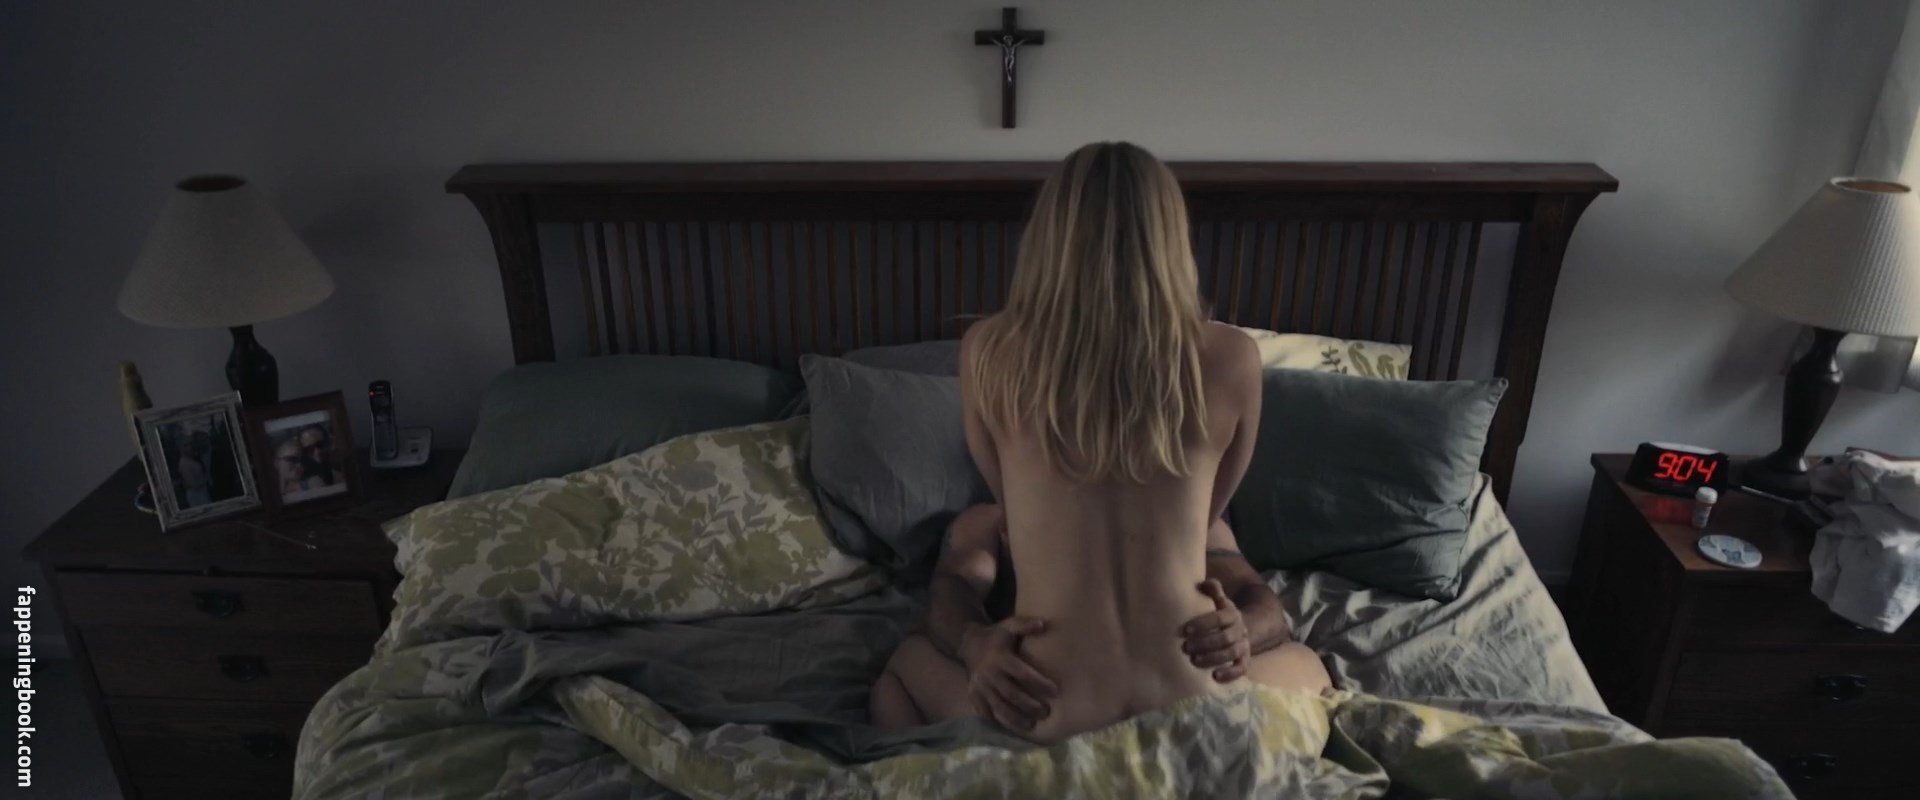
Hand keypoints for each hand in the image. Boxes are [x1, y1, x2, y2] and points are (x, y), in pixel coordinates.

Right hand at [959, 616, 1058, 731]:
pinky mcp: (973, 695)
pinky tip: (1011, 729)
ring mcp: (979, 686)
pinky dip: (997, 722)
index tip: (1055, 692)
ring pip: (998, 706)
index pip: (1022, 673)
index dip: (1039, 683)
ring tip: (1031, 726)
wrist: (967, 644)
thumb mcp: (1008, 626)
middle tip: (1046, 713)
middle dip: (1029, 705)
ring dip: (1015, 718)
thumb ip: (1024, 625)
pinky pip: (984, 712)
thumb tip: (1043, 625)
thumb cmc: (996, 636)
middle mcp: (989, 673)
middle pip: (1011, 693)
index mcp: (1000, 657)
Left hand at [1182, 579, 1250, 681]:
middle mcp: (1240, 629)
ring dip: (1213, 658)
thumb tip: (1202, 582)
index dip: (1204, 624)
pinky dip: (1229, 673)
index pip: (1220, 618)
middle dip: (1205, 643)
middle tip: (1185, 647)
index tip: (1186, 630)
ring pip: (1232, 653)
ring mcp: (1244, 645)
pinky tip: (1215, 676)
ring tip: (1194, 661)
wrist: (1239, 629)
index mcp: (1232, 613)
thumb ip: (1212, 590)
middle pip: (1225, 637)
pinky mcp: (1245, 660)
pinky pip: (1241, 668)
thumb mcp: (1217, 601)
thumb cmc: (1219, 615)